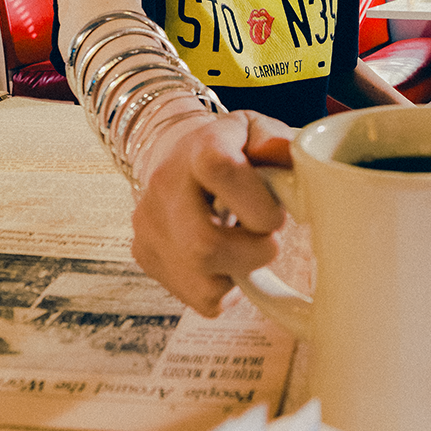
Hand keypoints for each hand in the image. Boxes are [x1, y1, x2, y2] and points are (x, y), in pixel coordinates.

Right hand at [130, 110, 293, 316]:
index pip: (220, 170)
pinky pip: (202, 299)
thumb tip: (282, 154)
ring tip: (245, 244)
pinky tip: (226, 259)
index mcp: (199, 149)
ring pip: (204, 282)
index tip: (276, 214)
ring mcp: (151, 227)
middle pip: (204, 244)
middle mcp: (165, 187)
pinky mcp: (147, 259)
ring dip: (242, 271)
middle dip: (254, 253)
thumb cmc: (229, 149)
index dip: (258, 203)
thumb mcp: (256, 131)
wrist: (178, 160)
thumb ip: (277, 141)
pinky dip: (226, 288)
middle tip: (268, 239)